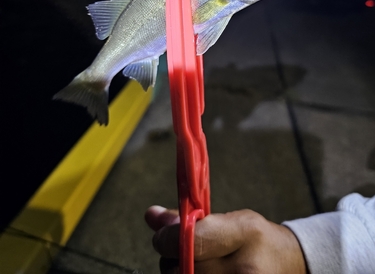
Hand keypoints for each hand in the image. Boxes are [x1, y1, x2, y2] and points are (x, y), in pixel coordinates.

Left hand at [145, 206, 306, 273]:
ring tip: (195, 267)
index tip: (162, 236)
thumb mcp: (231, 220)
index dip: (169, 238)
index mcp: (246, 235)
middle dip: (174, 259)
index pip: (193, 240)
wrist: (290, 267)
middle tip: (182, 253)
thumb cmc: (258, 241)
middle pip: (184, 268)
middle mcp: (245, 270)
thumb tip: (151, 215)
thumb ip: (190, 220)